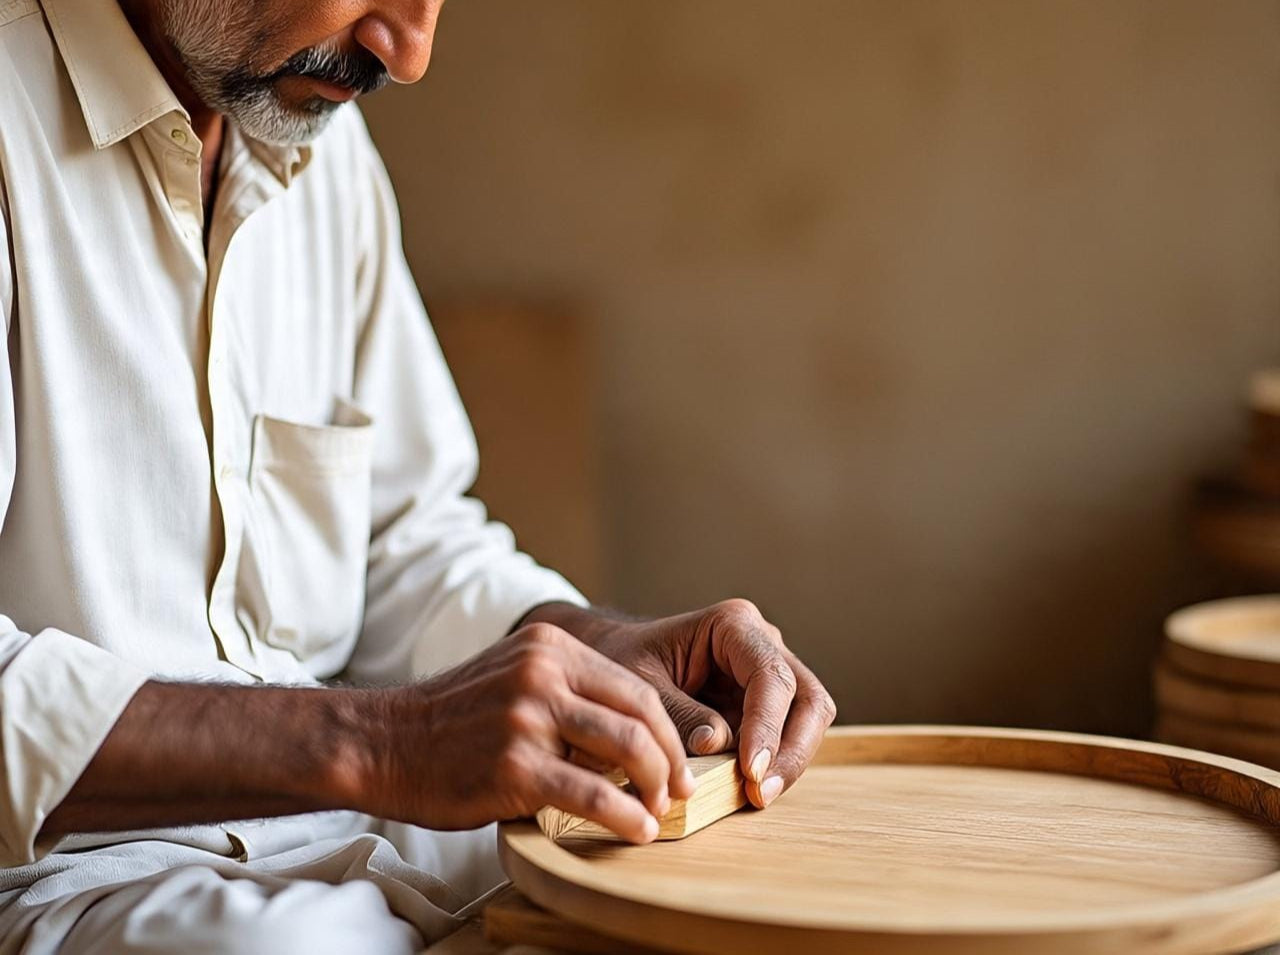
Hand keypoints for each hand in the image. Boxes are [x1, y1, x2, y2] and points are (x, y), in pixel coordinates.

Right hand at [369, 623, 693, 842]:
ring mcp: (528, 718)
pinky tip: (636, 830)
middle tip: (681, 790)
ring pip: (626, 749)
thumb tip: (632, 736)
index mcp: (549, 647)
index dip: (667, 729)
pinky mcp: (514, 766)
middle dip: (671, 759)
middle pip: (640, 715)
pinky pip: (592, 794)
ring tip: (657, 813)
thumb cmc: (454, 720)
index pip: (634, 686)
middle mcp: (542, 674)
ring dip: (655, 788)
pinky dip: (625, 816)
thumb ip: (569, 693)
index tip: (680, 761)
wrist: (383, 742)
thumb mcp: (513, 678)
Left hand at [526, 600, 836, 809]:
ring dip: (788, 761)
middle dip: (791, 749)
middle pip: (807, 698)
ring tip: (757, 797)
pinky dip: (776, 765)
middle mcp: (762, 644)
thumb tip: (717, 744)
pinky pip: (786, 737)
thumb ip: (677, 714)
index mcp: (732, 625)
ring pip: (807, 720)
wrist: (613, 660)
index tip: (752, 771)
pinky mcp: (765, 706)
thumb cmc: (622, 662)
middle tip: (763, 793)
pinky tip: (751, 791)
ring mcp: (769, 675)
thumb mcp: (639, 687)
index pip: (771, 676)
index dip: (768, 725)